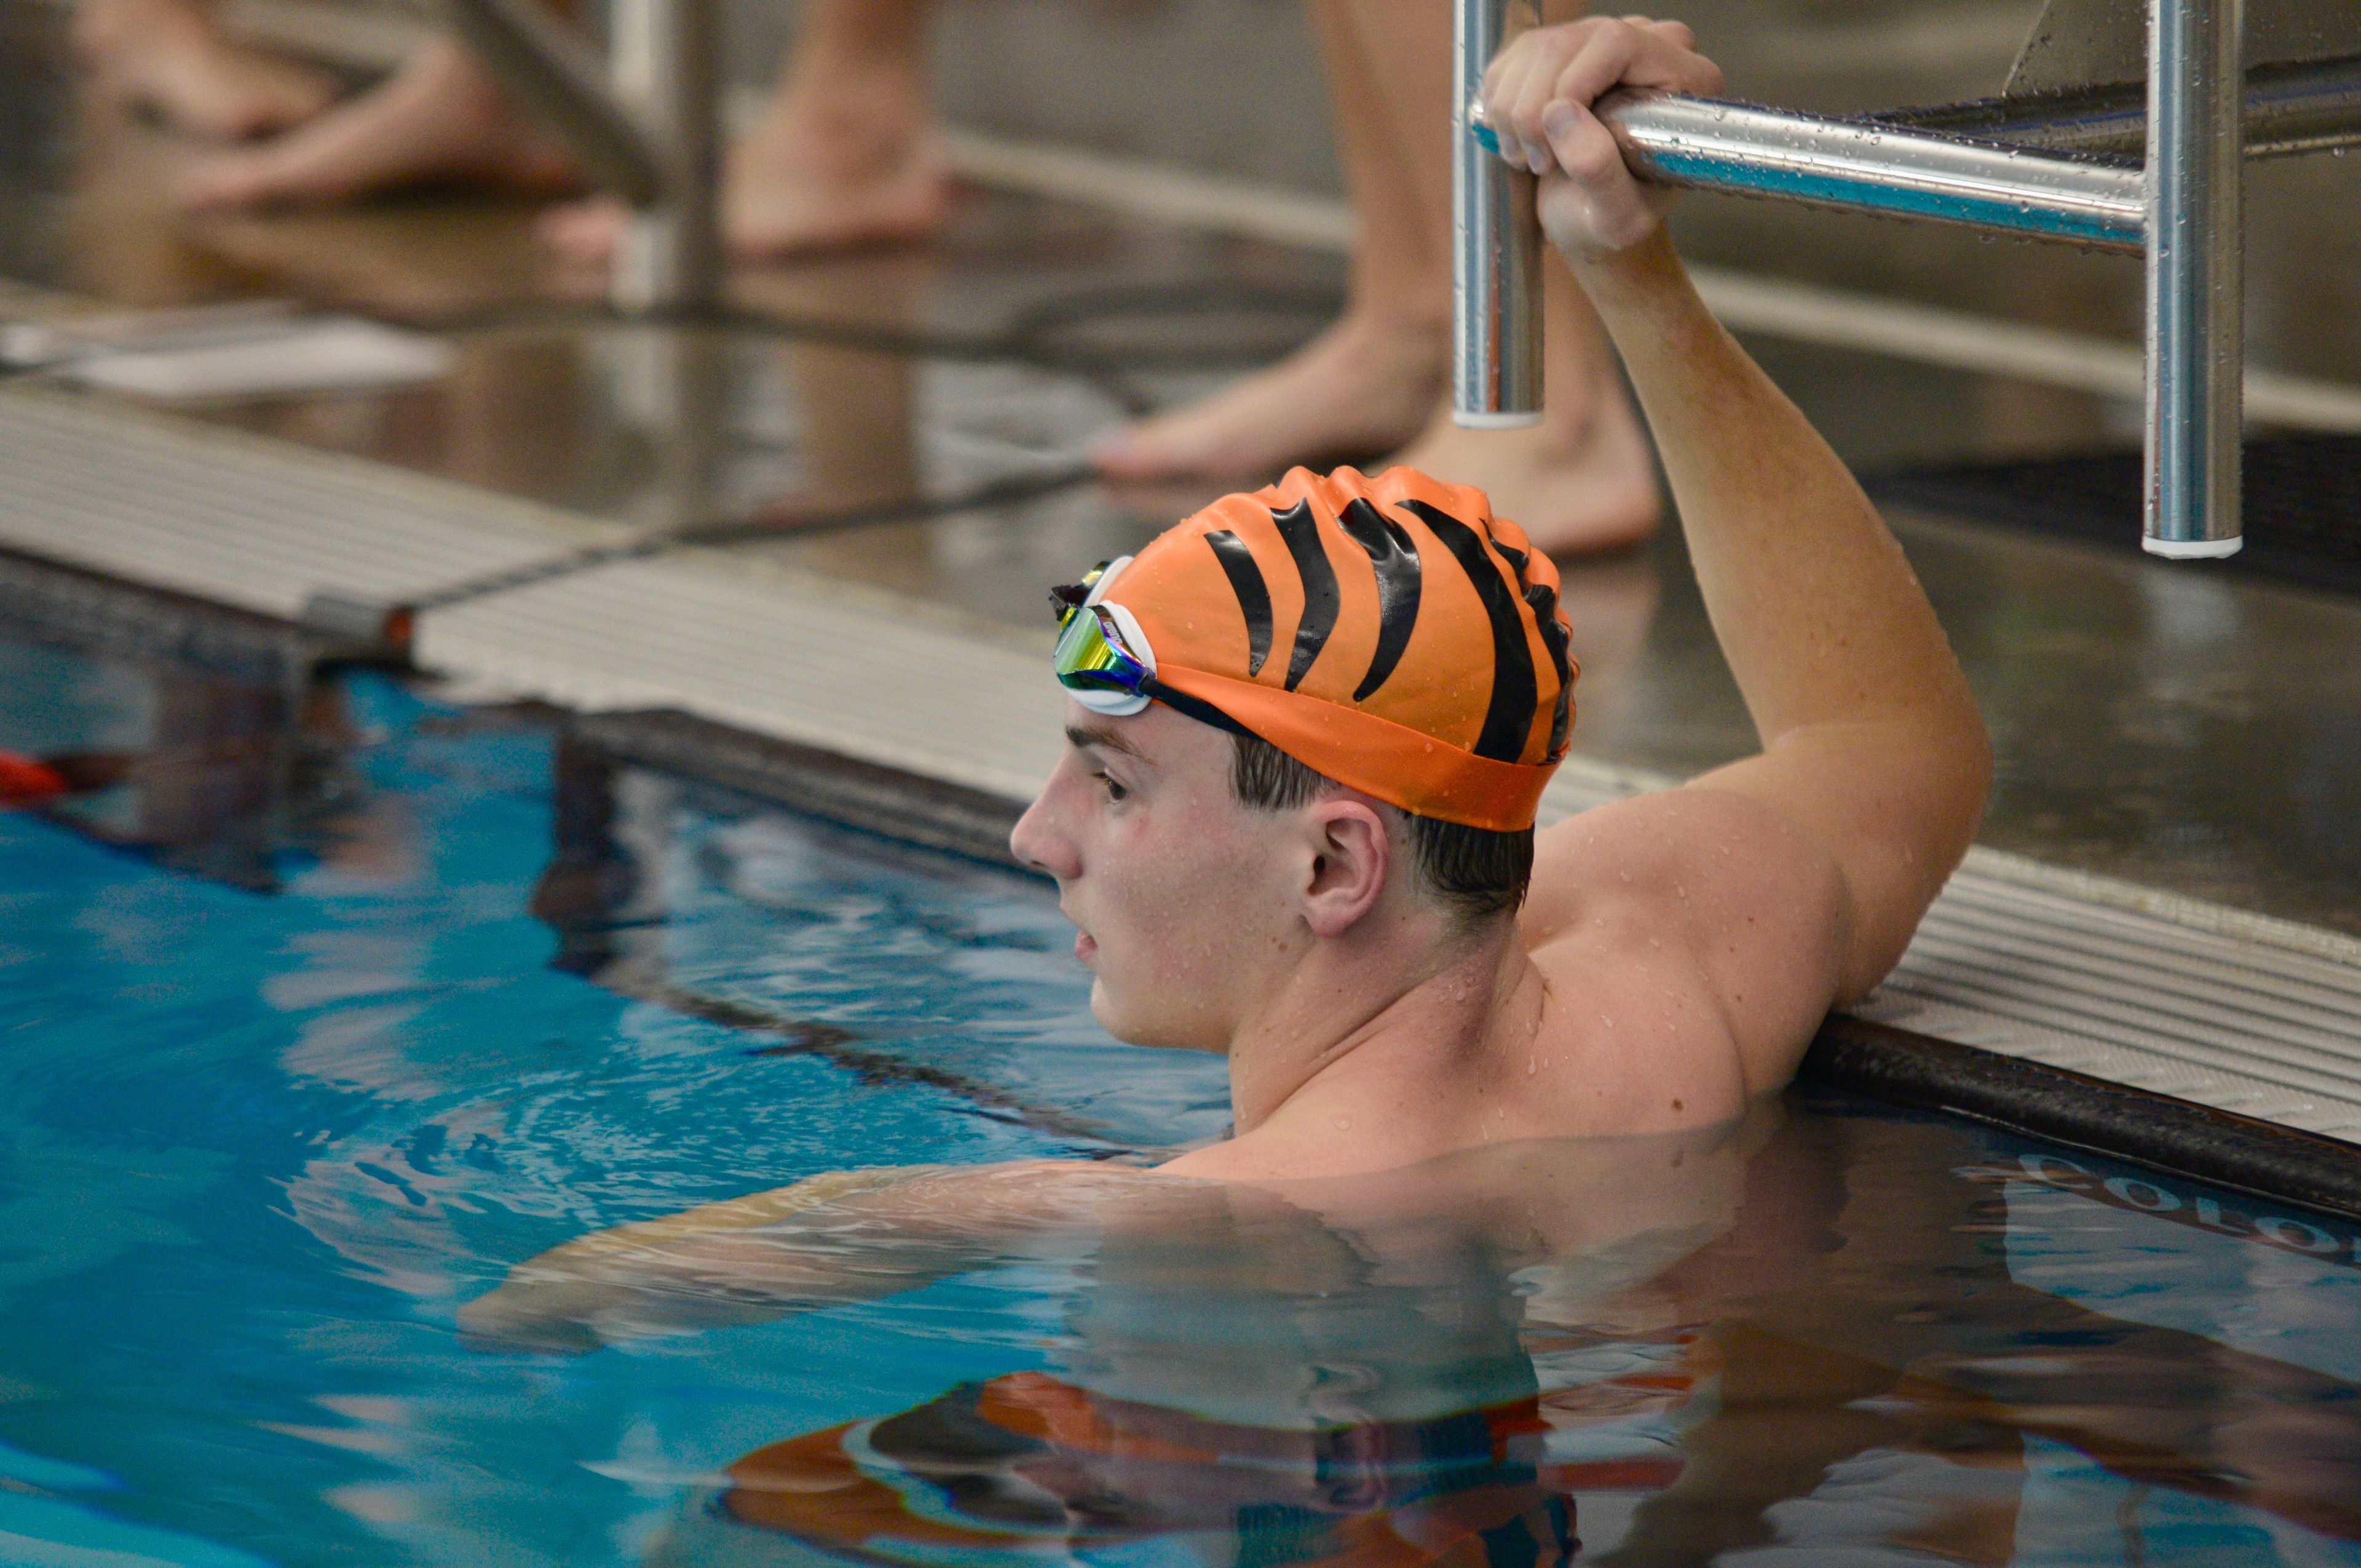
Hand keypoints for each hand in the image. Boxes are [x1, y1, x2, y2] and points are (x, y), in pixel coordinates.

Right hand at [1480, 16, 1723, 256]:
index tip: (1556, 145)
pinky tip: (1520, 138)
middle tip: (1541, 162)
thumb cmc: (1615, 219)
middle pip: (1566, 45)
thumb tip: (1559, 113)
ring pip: (1533, 50)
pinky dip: (1500, 105)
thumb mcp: (1618, 218)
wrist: (1590, 216)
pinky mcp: (1561, 49)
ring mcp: (1602, 41)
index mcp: (1685, 79)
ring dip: (1513, 113)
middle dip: (1535, 111)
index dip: (1572, 86)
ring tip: (1530, 156)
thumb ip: (1600, 172)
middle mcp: (1648, 45)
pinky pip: (1513, 59)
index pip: (1615, 45)